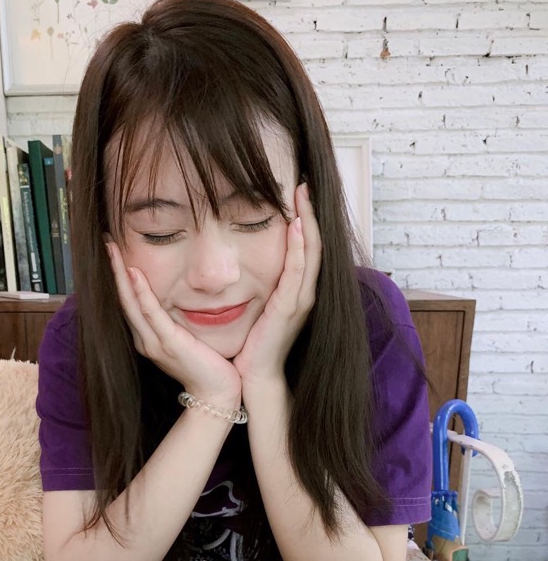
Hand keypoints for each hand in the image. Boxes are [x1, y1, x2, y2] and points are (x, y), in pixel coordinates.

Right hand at [106, 241, 241, 404]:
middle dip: (114, 270)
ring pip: (131, 303)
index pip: (131, 303)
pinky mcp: (168, 344)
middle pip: (124, 300)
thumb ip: (180, 322)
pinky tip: (134, 272)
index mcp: (150, 339)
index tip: (117, 252)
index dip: (121, 278)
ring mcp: (154, 343)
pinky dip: (140, 292)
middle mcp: (146, 341)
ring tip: (112, 250)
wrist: (217, 395)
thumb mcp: (189, 339)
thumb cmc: (210, 367)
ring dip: (120, 275)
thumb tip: (183, 299)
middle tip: (107, 242)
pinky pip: (150, 313)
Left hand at [232, 183, 320, 387]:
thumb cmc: (253, 345)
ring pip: (311, 253)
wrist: (255, 376)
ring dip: (308, 222)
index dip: (305, 220)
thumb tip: (245, 265)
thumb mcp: (258, 308)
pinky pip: (298, 271)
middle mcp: (304, 293)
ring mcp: (300, 300)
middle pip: (314, 244)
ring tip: (302, 194)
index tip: (297, 194)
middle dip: (310, 213)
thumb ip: (260, 286)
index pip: (306, 248)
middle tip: (303, 184)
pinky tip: (295, 226)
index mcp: (297, 291)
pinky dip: (299, 248)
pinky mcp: (289, 308)